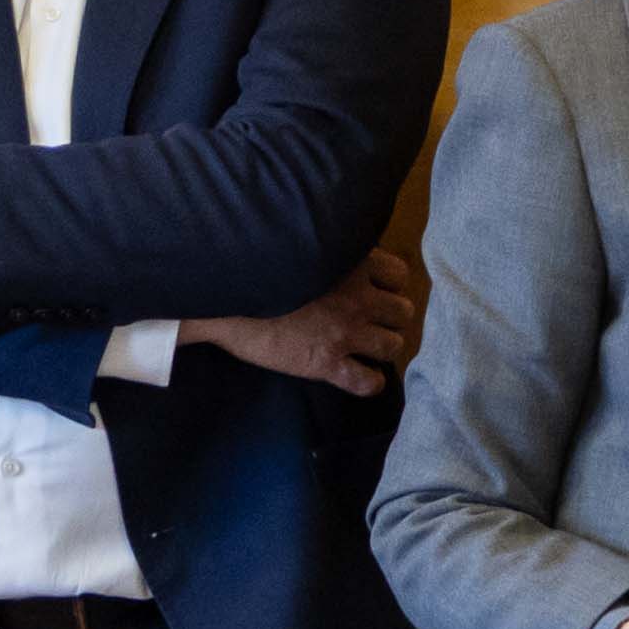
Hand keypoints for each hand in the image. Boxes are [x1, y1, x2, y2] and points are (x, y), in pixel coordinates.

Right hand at [181, 239, 427, 400]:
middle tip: (370, 323)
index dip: (389, 286)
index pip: (399, 275)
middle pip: (403, 312)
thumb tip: (339, 252)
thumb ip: (330, 251)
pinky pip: (368, 382)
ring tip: (365, 349)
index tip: (374, 291)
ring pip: (393, 346)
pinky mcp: (327, 363)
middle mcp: (357, 298)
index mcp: (352, 265)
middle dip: (390, 319)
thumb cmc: (258, 267)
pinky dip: (369, 383)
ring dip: (382, 348)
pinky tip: (358, 377)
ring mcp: (345, 333)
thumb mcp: (301, 246)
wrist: (226, 299)